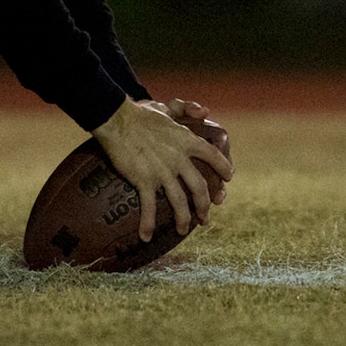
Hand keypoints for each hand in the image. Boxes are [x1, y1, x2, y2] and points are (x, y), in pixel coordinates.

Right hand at [92, 99, 233, 242]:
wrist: (117, 120)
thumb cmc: (140, 114)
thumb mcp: (167, 109)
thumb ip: (186, 109)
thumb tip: (206, 111)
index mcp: (186, 140)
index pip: (213, 156)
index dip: (223, 168)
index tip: (227, 179)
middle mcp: (178, 158)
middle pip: (200, 187)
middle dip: (204, 206)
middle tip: (205, 217)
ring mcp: (162, 171)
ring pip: (179, 201)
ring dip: (183, 219)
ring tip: (182, 230)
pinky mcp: (144, 180)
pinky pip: (149, 207)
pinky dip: (148, 224)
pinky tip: (146, 236)